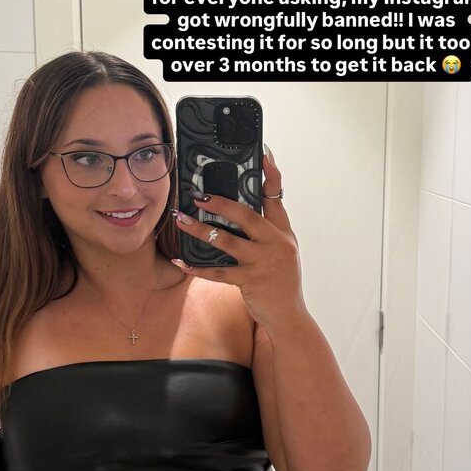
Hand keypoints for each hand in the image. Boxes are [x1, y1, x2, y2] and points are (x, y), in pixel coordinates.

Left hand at [172, 152, 305, 333]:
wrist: (289, 316)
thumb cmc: (281, 282)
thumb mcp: (282, 252)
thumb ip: (267, 233)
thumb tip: (239, 213)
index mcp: (284, 233)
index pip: (276, 198)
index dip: (270, 175)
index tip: (264, 154)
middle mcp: (276, 244)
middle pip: (246, 215)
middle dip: (220, 203)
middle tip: (198, 194)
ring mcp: (263, 262)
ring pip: (226, 241)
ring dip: (200, 229)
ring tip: (181, 219)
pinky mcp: (250, 281)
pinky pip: (218, 272)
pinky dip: (197, 267)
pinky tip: (182, 261)